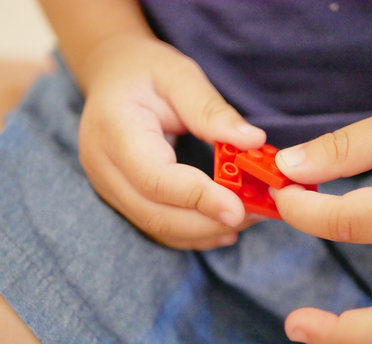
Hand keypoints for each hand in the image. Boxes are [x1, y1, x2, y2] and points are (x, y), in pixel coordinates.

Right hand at [79, 36, 265, 249]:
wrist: (112, 79)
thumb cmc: (145, 72)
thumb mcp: (179, 76)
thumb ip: (212, 111)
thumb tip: (253, 141)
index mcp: (115, 131)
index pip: (156, 178)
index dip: (198, 198)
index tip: (240, 208)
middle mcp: (104, 167)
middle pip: (157, 213)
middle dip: (210, 222)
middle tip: (256, 213)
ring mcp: (109, 187)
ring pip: (158, 227)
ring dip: (206, 231)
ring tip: (247, 217)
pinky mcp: (122, 197)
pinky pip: (157, 227)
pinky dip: (192, 233)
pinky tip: (222, 227)